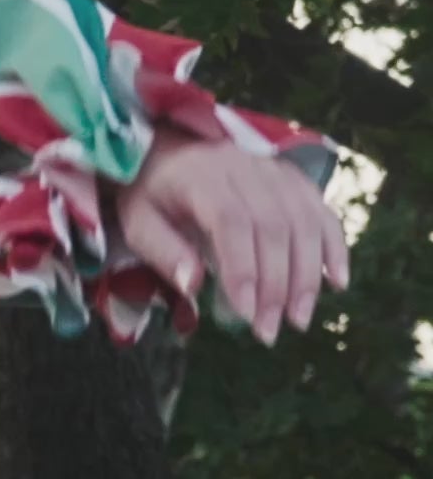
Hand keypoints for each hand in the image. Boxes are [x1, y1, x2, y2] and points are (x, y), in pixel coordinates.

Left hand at [114, 132, 348, 341]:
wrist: (170, 147)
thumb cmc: (153, 192)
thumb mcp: (139, 222)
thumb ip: (164, 252)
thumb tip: (193, 286)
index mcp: (203, 179)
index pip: (232, 224)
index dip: (243, 270)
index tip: (246, 314)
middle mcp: (246, 169)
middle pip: (274, 227)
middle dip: (276, 285)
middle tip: (269, 331)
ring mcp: (275, 171)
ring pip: (304, 221)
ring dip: (307, 275)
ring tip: (299, 318)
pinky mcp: (294, 179)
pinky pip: (322, 211)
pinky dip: (334, 246)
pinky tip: (337, 282)